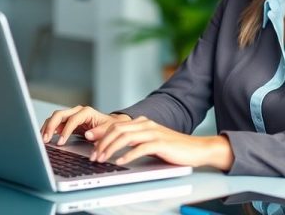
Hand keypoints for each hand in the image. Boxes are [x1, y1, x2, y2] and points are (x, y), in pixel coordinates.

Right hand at [40, 105, 130, 145]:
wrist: (111, 125)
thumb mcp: (108, 130)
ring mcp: (71, 115)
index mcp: (86, 112)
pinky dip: (49, 129)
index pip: (72, 120)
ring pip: (55, 118)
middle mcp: (77, 111)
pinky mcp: (68, 121)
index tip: (60, 142)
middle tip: (45, 139)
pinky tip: (45, 137)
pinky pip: (55, 123)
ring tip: (43, 139)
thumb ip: (98, 133)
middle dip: (50, 127)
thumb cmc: (110, 127)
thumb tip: (88, 135)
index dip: (65, 131)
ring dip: (47, 127)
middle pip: (59, 115)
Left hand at [90, 116, 233, 170]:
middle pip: (117, 129)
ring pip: (125, 137)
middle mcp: (146, 124)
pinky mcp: (160, 143)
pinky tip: (120, 161)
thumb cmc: (172, 148)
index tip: (89, 140)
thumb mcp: (150, 141)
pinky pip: (140, 148)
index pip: (116, 124)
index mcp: (142, 122)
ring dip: (110, 149)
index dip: (101, 132)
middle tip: (93, 155)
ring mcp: (153, 132)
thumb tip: (116, 146)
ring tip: (102, 159)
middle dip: (102, 142)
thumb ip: (135, 140)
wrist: (196, 149)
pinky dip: (127, 155)